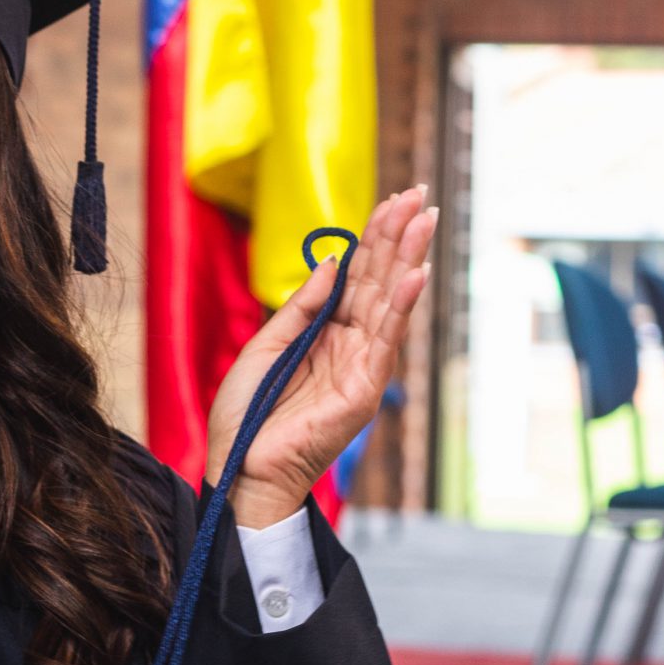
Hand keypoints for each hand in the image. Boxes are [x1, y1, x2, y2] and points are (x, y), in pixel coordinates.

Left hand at [203, 185, 436, 528]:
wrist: (240, 470)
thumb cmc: (247, 416)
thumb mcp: (266, 345)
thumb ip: (303, 307)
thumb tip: (333, 263)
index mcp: (326, 334)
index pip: (358, 277)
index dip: (374, 239)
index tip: (393, 201)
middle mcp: (350, 346)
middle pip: (380, 282)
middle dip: (398, 237)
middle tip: (419, 195)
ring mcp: (361, 368)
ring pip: (389, 304)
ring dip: (408, 260)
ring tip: (423, 220)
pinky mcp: (364, 391)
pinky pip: (385, 342)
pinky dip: (401, 309)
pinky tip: (414, 276)